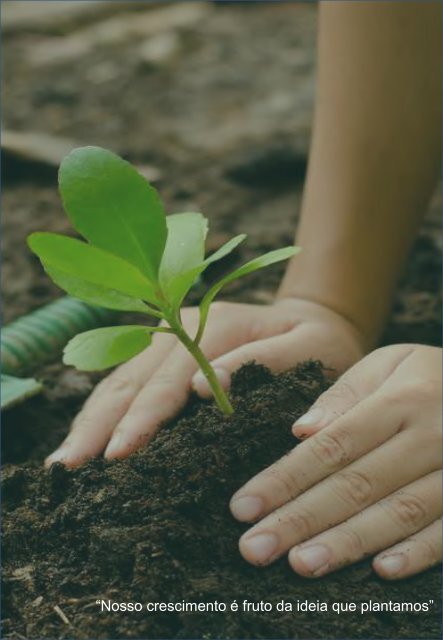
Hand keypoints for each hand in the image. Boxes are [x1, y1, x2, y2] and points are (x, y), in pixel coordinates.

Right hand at [45, 297, 364, 466]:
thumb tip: (204, 388)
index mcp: (218, 326)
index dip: (143, 417)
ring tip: (65, 459)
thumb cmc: (319, 344)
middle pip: (133, 378)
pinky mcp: (164, 349)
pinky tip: (87, 437)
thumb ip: (264, 364)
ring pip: (120, 378)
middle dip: (100, 424)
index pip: (171, 378)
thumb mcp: (311, 350)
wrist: (313, 320)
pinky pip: (126, 380)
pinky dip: (103, 410)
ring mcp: (168, 334)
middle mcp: (183, 325)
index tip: (119, 453)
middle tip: (70, 466)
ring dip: (91, 418)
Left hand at [230, 344, 441, 579]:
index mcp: (400, 401)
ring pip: (398, 513)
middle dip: (301, 519)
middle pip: (356, 484)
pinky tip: (380, 572)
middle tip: (255, 548)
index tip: (244, 506)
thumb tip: (301, 433)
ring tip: (301, 564)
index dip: (285, 479)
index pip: (332, 447)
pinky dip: (417, 553)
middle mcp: (429, 438)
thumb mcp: (387, 364)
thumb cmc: (426, 375)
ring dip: (348, 542)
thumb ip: (344, 396)